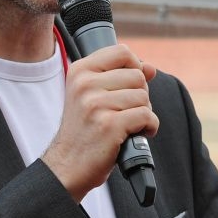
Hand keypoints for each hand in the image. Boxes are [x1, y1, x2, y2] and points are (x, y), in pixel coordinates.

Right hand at [41, 44, 160, 199]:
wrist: (67, 165)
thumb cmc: (84, 131)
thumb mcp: (93, 97)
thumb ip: (120, 78)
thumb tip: (150, 68)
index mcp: (80, 71)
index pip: (122, 52)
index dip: (135, 68)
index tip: (129, 87)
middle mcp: (86, 84)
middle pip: (138, 76)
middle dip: (140, 96)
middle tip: (125, 113)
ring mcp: (97, 104)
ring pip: (144, 97)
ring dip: (144, 114)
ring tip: (127, 125)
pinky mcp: (110, 125)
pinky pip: (147, 116)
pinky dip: (149, 128)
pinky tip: (134, 135)